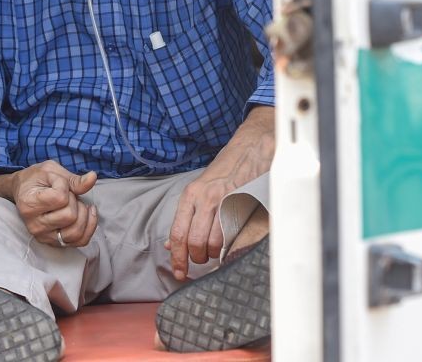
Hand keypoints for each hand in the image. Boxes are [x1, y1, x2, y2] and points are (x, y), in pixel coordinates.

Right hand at [0, 160, 98, 247]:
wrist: (23, 191)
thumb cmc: (37, 179)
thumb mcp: (52, 171)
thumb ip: (73, 179)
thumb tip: (92, 178)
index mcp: (30, 203)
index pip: (60, 198)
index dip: (65, 186)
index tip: (58, 183)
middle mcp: (34, 224)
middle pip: (70, 216)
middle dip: (75, 201)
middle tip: (67, 195)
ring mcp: (43, 236)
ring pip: (76, 232)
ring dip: (83, 215)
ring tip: (76, 205)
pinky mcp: (54, 242)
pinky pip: (80, 241)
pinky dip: (89, 227)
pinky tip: (88, 213)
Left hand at [166, 106, 273, 279]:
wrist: (250, 149)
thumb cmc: (224, 171)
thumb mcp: (199, 190)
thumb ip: (185, 217)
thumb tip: (171, 245)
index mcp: (190, 195)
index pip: (178, 234)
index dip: (178, 258)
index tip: (179, 272)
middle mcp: (205, 198)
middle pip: (195, 243)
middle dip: (198, 258)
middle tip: (202, 258)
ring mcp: (226, 202)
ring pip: (214, 243)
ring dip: (215, 255)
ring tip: (217, 250)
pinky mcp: (244, 205)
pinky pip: (234, 237)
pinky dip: (230, 248)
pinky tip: (230, 246)